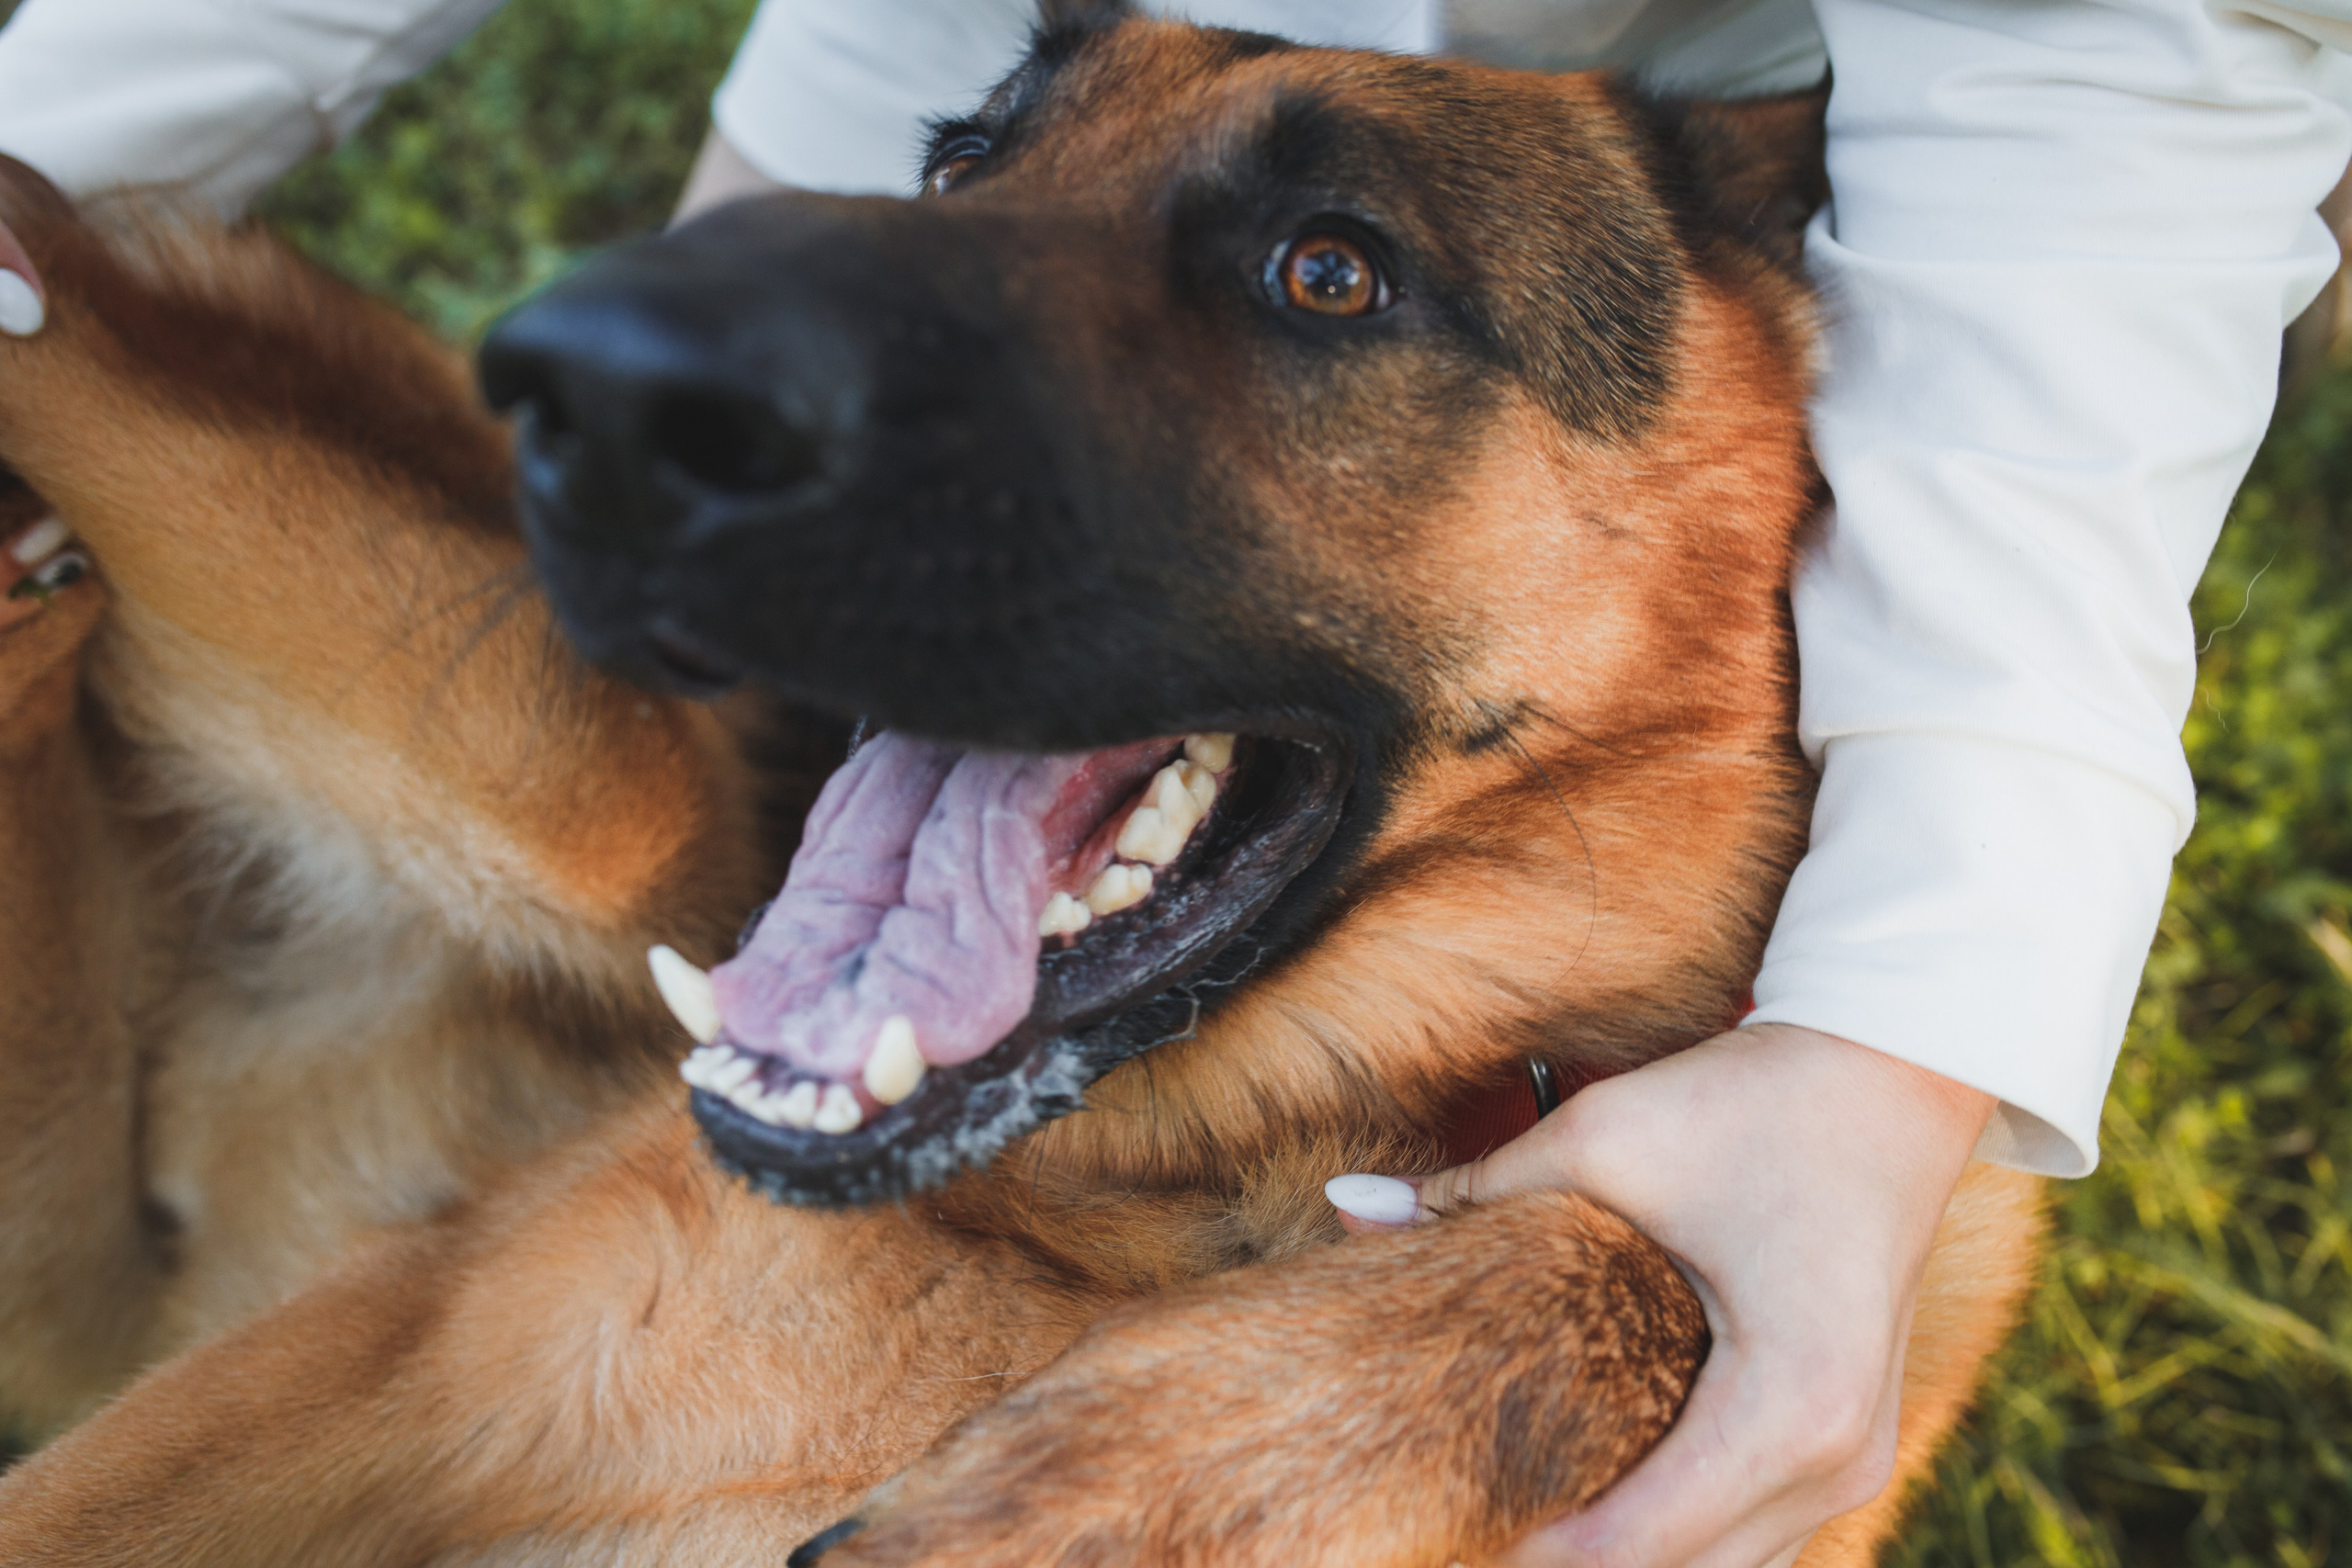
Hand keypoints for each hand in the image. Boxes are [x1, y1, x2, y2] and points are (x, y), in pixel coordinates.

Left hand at [1328, 1023, 1993, 1567]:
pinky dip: (1674, 1528)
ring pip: (1722, 1567)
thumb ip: (1475, 1195)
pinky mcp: (1852, 1440)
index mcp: (1788, 1405)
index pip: (1635, 1541)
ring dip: (1623, 1551)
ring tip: (1513, 1514)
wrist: (1894, 1071)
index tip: (1445, 1526)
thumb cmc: (1756, 1102)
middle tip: (1463, 1526)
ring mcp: (1860, 1459)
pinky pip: (1751, 1530)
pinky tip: (1589, 1493)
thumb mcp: (1605, 1139)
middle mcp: (1839, 1457)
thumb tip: (1344, 1210)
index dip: (1530, 1552)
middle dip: (1566, 1561)